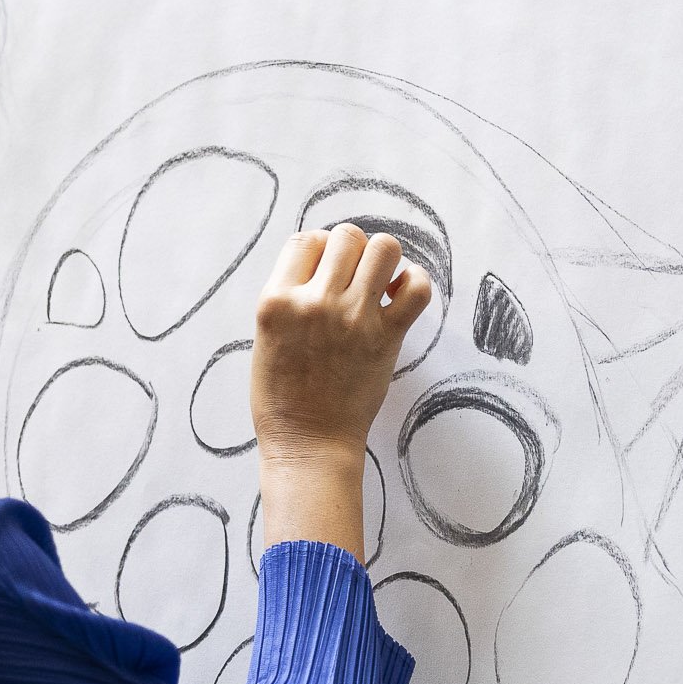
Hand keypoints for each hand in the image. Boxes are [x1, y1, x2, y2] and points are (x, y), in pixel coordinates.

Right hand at [252, 224, 433, 558]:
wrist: (309, 446)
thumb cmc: (283, 400)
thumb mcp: (266, 339)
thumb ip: (288, 298)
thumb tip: (322, 265)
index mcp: (276, 301)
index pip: (305, 240)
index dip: (320, 249)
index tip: (325, 271)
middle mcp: (314, 302)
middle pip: (347, 236)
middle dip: (353, 251)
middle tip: (352, 278)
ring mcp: (353, 318)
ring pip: (383, 248)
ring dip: (384, 260)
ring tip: (378, 283)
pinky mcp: (386, 337)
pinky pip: (416, 288)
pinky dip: (415, 283)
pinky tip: (400, 296)